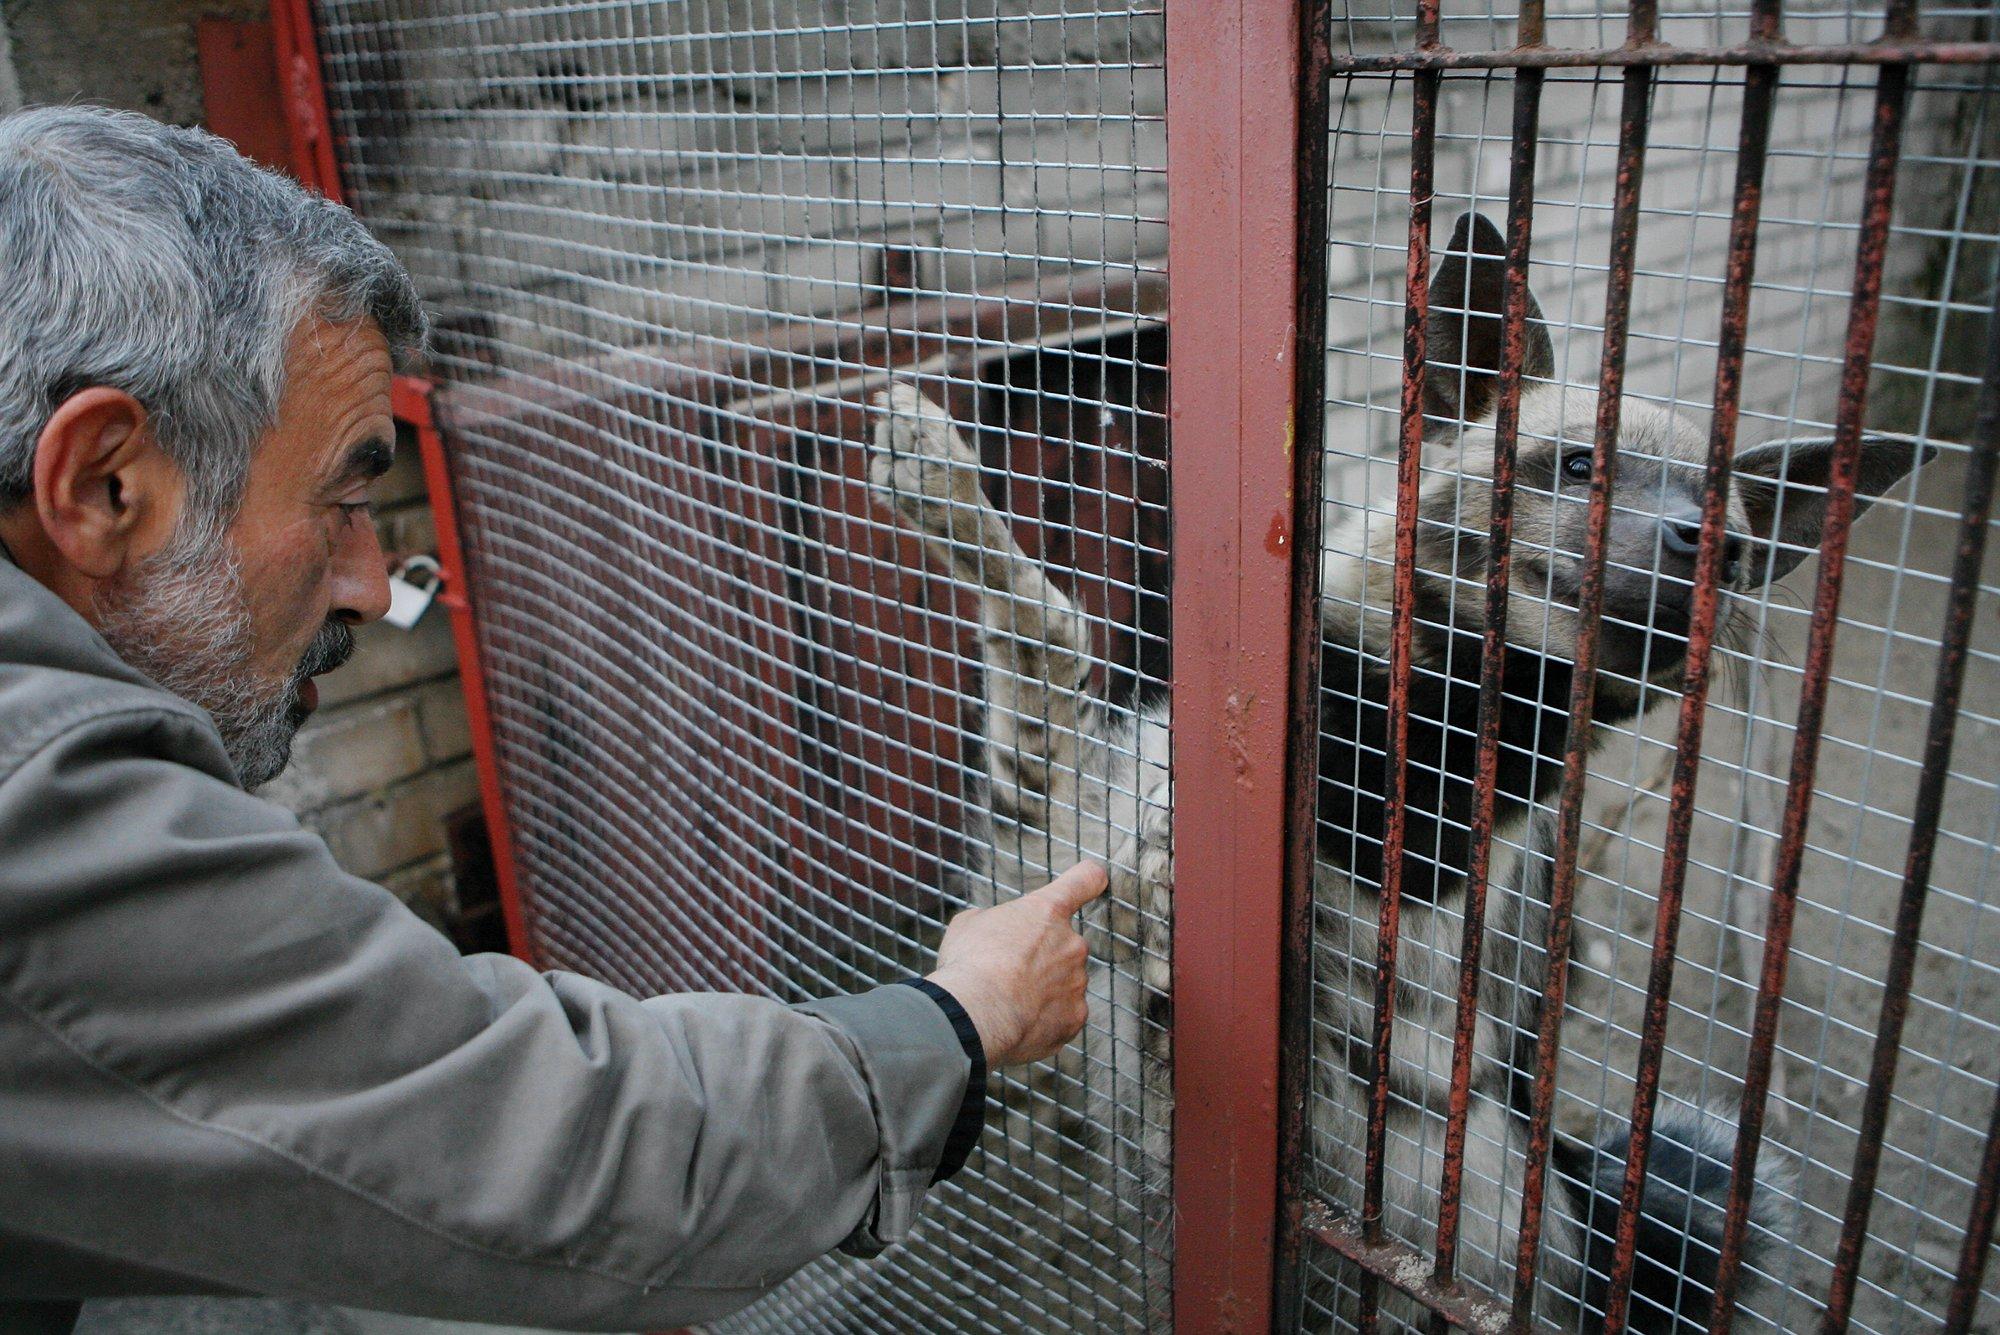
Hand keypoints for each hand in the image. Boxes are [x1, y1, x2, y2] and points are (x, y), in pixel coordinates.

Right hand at [925, 862, 1105, 1067]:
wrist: (976, 1015)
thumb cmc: (969, 963)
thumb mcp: (969, 924)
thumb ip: (993, 920)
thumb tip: (993, 930)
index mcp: (1048, 911)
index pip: (1084, 881)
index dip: (1089, 878)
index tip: (1095, 878)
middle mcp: (1072, 943)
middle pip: (1064, 945)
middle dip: (1042, 957)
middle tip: (1008, 972)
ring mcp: (1077, 982)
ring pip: (1063, 983)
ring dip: (1042, 990)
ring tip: (1007, 1002)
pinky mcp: (1075, 1017)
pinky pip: (1061, 1016)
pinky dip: (1043, 1019)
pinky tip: (1017, 1022)